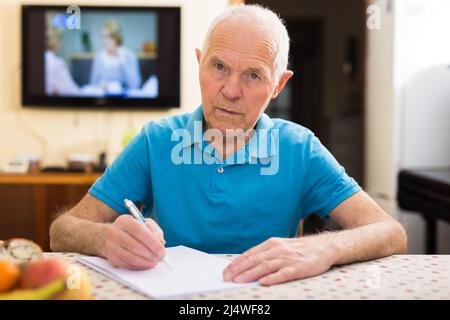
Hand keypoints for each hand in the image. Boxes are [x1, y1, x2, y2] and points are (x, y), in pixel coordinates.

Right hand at [101, 215, 165, 269]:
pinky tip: (146, 264)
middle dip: (150, 254)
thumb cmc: (132, 229)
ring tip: (155, 262)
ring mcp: (111, 246)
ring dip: (145, 262)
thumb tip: (161, 243)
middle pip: (134, 246)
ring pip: (130, 257)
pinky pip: (127, 265)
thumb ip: (154, 230)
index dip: (152, 242)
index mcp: (124, 221)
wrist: (109, 236)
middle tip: (160, 258)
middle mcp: (115, 232)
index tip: (161, 250)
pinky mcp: (111, 258)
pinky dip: (139, 266)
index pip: (139, 231)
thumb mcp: (144, 223)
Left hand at [223, 236, 340, 285]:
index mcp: (271, 244)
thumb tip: (245, 264)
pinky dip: (273, 278)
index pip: (249, 254)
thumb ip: (264, 254)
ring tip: (238, 281)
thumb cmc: (298, 249)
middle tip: (227, 278)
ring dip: (250, 274)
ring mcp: (288, 258)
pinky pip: (283, 273)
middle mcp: (278, 250)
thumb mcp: (279, 246)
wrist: (323, 247)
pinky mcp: (298, 268)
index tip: (226, 271)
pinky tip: (263, 282)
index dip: (236, 263)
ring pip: (265, 266)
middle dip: (238, 270)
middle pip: (254, 260)